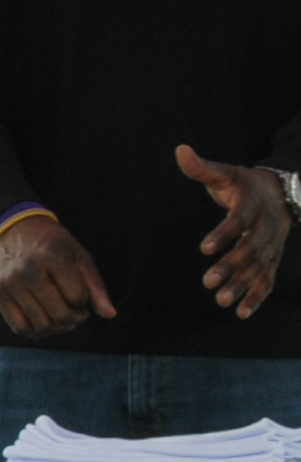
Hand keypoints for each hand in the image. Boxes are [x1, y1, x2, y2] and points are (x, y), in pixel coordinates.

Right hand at [0, 208, 117, 337]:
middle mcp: (27, 270)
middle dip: (74, 318)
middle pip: (60, 315)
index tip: (80, 295)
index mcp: (52, 256)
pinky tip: (44, 321)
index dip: (85, 302)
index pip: (77, 298)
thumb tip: (109, 314)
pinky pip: (20, 327)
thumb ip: (95, 285)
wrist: (10, 227)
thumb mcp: (78, 255)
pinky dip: (36, 331)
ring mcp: (9, 283)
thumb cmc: (50, 242)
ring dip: (57, 327)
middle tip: (74, 310)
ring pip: (41, 325)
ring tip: (59, 315)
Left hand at [178, 147, 291, 318]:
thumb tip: (180, 149)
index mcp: (252, 206)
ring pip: (258, 269)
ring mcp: (271, 246)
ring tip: (221, 300)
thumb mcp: (225, 173)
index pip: (238, 221)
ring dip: (241, 286)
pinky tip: (242, 313)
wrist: (282, 194)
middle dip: (230, 267)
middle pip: (249, 250)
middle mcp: (265, 229)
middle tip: (208, 282)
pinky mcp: (272, 260)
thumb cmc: (244, 184)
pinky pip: (267, 280)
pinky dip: (257, 297)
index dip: (223, 234)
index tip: (204, 248)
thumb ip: (201, 167)